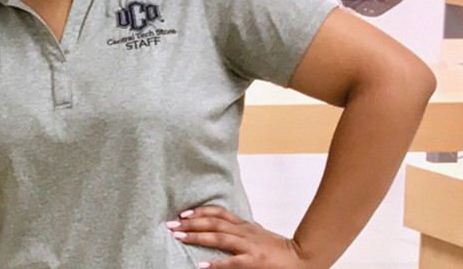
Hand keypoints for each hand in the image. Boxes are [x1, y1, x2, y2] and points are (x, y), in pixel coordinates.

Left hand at [170, 206, 315, 268]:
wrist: (304, 257)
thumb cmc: (281, 248)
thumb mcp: (260, 234)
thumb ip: (245, 229)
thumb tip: (234, 223)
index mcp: (245, 226)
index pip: (219, 213)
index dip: (200, 211)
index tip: (183, 213)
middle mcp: (245, 232)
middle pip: (214, 222)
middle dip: (190, 223)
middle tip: (170, 224)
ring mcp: (249, 246)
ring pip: (218, 237)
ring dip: (196, 236)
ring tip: (179, 237)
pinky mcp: (254, 261)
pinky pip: (231, 261)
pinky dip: (215, 263)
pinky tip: (201, 265)